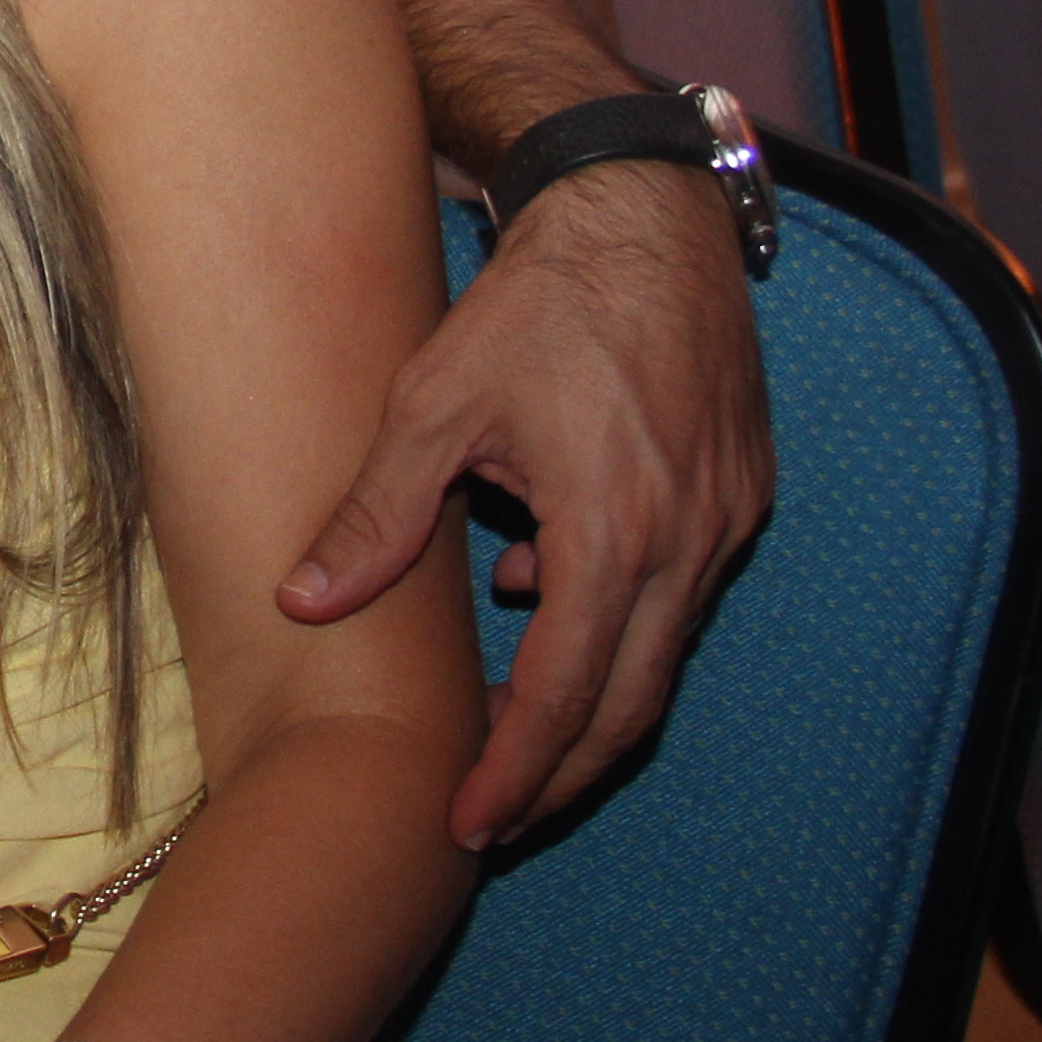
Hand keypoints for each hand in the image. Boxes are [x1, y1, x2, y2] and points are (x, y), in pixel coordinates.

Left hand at [273, 156, 767, 846]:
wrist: (643, 217)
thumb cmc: (535, 303)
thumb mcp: (434, 404)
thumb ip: (374, 515)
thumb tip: (301, 603)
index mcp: (614, 534)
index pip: (565, 699)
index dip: (515, 773)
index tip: (468, 824)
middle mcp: (688, 543)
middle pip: (630, 707)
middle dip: (560, 774)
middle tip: (494, 816)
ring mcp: (727, 523)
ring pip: (662, 656)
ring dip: (590, 698)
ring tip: (507, 725)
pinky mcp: (740, 495)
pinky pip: (681, 594)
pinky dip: (619, 621)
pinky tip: (546, 594)